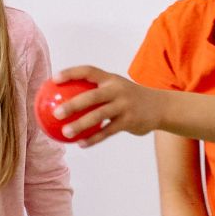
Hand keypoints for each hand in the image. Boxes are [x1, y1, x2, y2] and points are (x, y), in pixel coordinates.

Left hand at [48, 65, 167, 146]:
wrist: (161, 107)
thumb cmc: (129, 98)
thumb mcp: (116, 88)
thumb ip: (96, 90)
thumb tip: (63, 98)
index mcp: (111, 79)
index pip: (89, 71)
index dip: (71, 73)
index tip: (54, 79)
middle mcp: (118, 90)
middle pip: (92, 96)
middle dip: (73, 104)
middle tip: (56, 113)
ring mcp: (125, 105)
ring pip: (99, 116)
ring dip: (80, 125)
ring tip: (65, 132)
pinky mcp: (130, 121)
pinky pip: (107, 132)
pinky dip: (93, 139)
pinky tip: (81, 144)